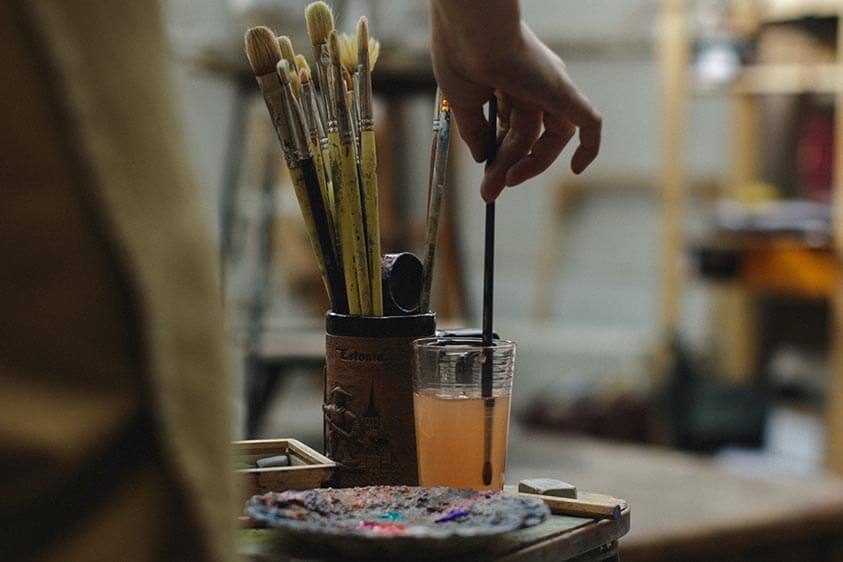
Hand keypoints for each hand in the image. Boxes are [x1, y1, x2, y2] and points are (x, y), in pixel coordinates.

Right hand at [429, 1, 601, 200]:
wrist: (469, 32)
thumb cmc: (459, 56)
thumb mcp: (463, 103)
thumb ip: (475, 133)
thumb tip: (483, 159)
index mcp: (510, 80)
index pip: (513, 126)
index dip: (501, 155)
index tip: (486, 176)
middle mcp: (534, 84)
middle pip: (532, 135)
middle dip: (512, 165)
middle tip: (492, 190)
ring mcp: (550, 87)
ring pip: (546, 137)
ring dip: (525, 164)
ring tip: (500, 181)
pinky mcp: (562, 91)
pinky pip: (588, 122)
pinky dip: (589, 146)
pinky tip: (578, 170)